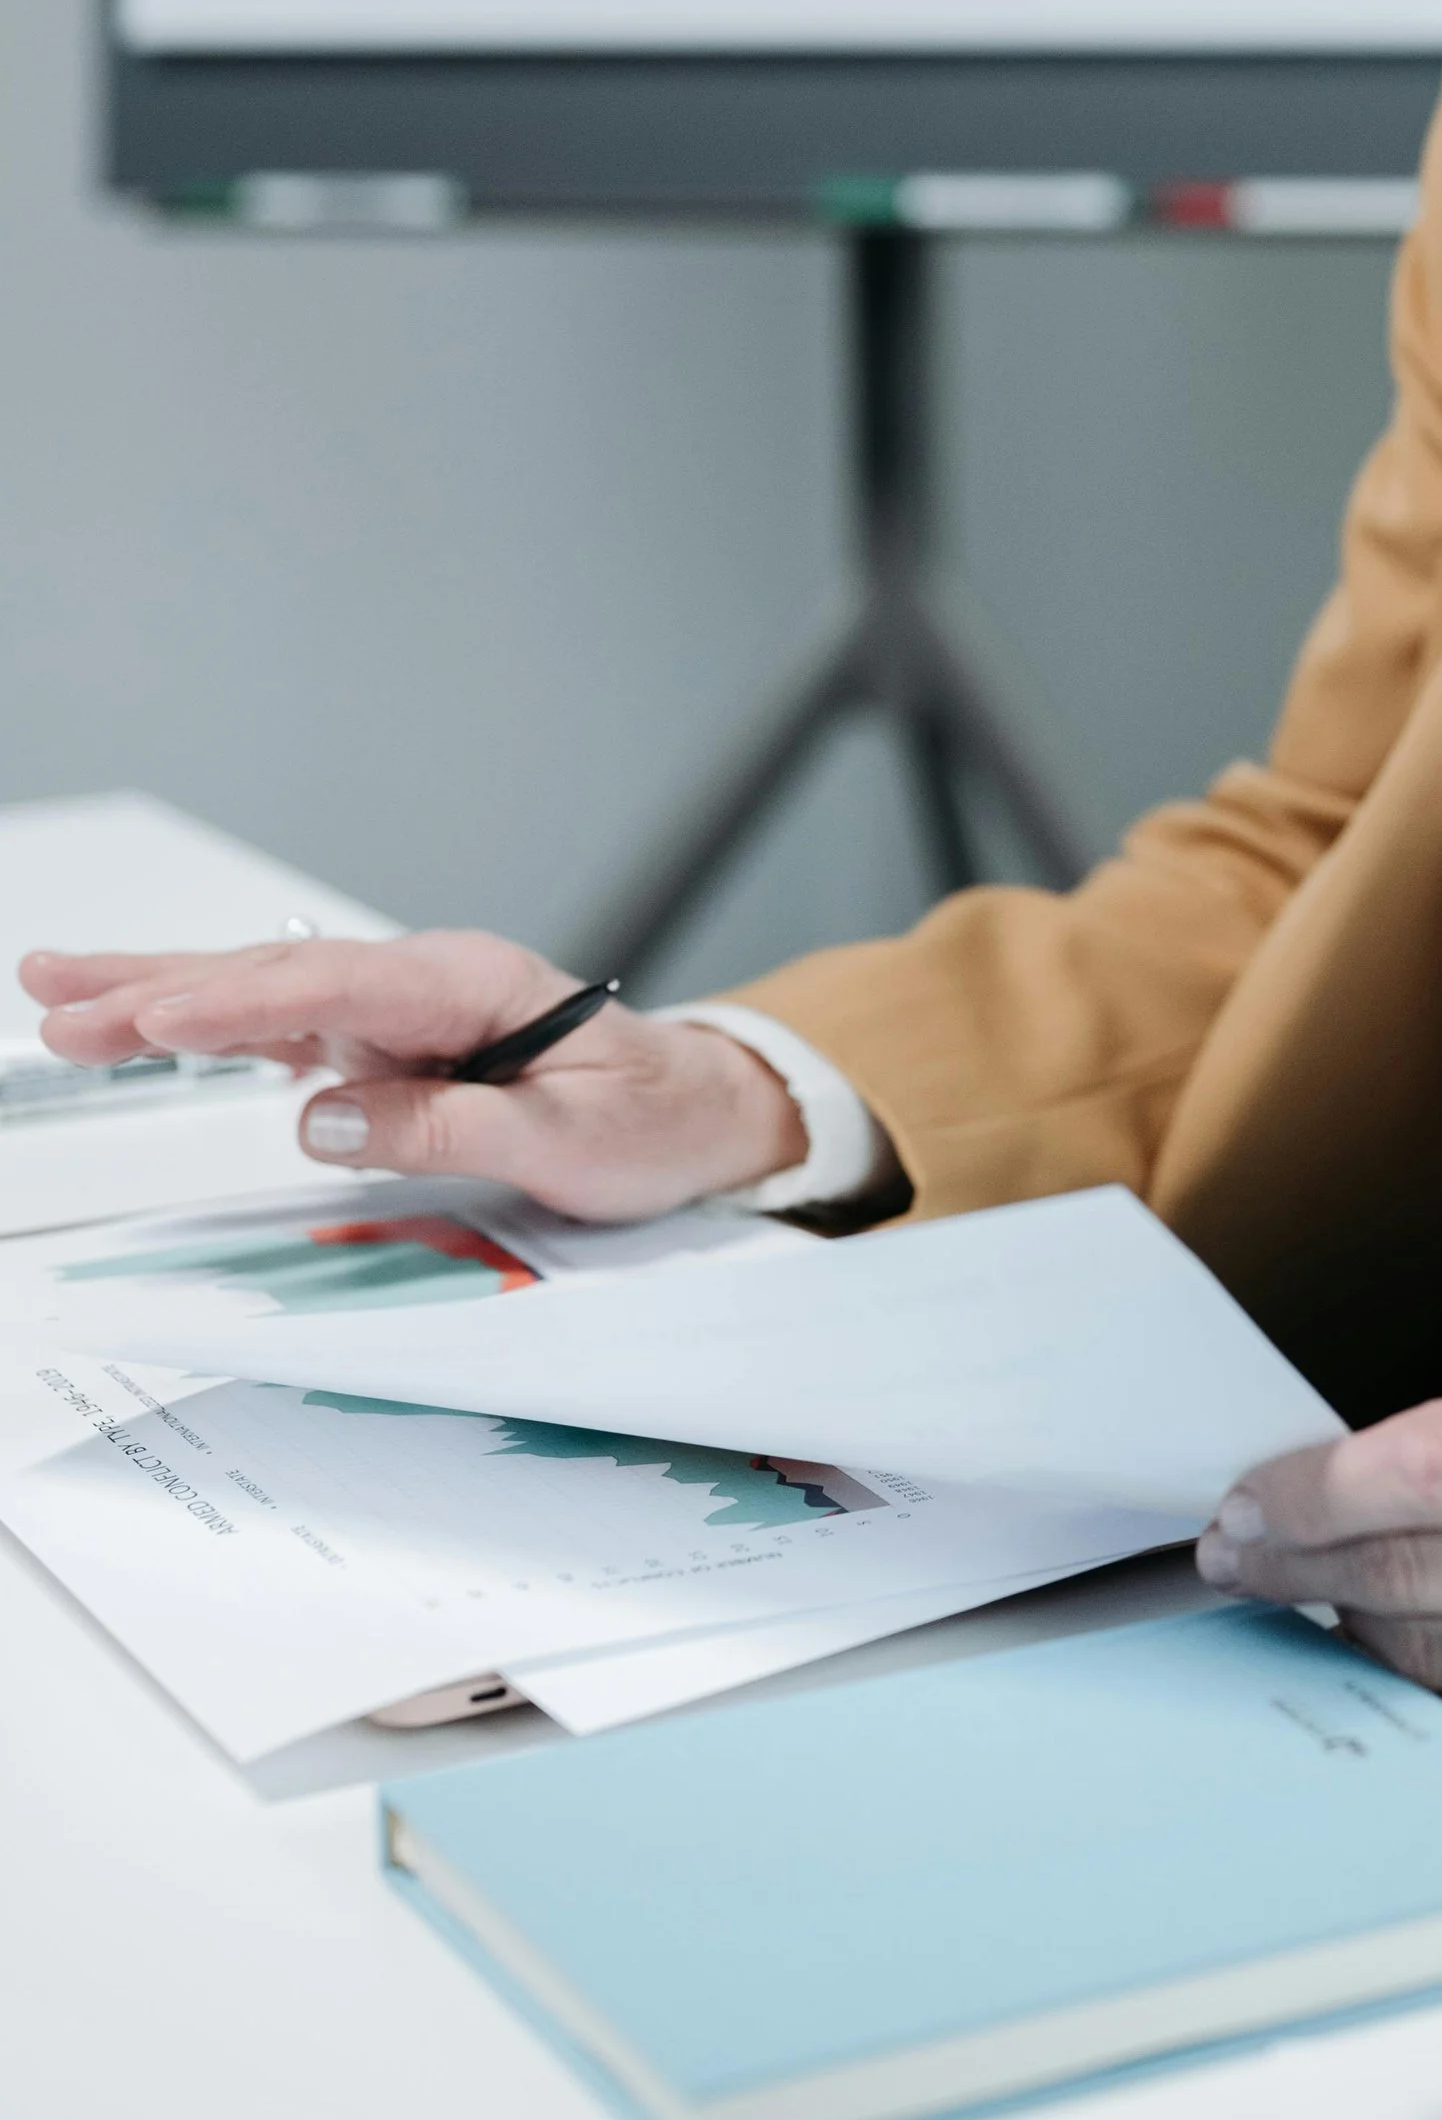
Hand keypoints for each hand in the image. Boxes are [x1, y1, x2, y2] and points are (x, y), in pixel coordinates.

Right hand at [20, 933, 806, 1221]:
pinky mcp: (389, 1041)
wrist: (700, 1107)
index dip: (240, 1004)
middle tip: (56, 998)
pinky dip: (206, 1026)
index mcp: (471, 984)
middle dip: (159, 989)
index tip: (157, 1019)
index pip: (335, 986)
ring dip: (159, 995)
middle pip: (275, 977)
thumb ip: (453, 1129)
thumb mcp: (573, 1142)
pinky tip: (138, 1022)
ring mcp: (402, 1008)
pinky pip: (283, 1027)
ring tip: (58, 994)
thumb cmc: (650, 1119)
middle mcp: (425, 981)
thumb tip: (329, 1118)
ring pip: (263, 994)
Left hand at [1195, 1325, 1441, 1772]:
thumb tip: (1330, 1495)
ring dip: (1354, 1626)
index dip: (1307, 1496)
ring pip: (1433, 1653)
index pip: (1418, 1471)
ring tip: (1321, 1595)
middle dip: (1296, 1566)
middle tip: (1233, 1559)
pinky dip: (1430, 1686)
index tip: (1242, 1507)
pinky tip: (1402, 1652)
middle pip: (1409, 1570)